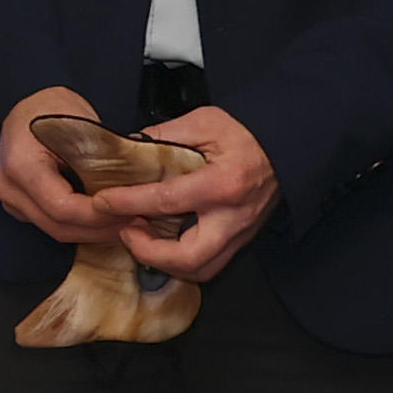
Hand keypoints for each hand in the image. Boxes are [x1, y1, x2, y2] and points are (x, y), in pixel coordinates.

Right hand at [0, 89, 129, 248]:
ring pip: (55, 231)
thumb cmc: (52, 107)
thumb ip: (99, 161)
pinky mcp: (18, 204)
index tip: (127, 212)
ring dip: (91, 232)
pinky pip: (50, 224)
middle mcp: (10, 187)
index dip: (98, 216)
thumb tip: (129, 189)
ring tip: (123, 224)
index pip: (63, 208)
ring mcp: (11, 198)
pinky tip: (103, 220)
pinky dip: (79, 226)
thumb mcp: (81, 126)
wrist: (28, 104)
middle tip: (133, 223)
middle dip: (99, 229)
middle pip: (58, 226)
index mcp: (22, 166)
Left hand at [107, 106, 280, 283]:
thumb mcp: (204, 122)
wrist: (288, 143)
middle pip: (188, 259)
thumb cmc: (250, 131)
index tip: (104, 201)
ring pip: (201, 270)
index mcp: (223, 185)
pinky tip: (165, 242)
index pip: (165, 202)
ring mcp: (241, 232)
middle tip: (127, 231)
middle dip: (149, 253)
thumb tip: (130, 147)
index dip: (128, 203)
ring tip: (143, 238)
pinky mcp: (243, 238)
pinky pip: (211, 263)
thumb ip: (164, 136)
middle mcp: (233, 217)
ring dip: (166, 262)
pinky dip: (183, 260)